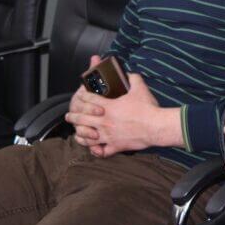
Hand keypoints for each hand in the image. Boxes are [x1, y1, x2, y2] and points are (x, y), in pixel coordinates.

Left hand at [66, 60, 181, 157]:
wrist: (156, 126)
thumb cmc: (148, 108)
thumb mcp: (140, 88)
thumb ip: (132, 78)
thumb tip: (128, 73)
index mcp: (109, 107)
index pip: (89, 100)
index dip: (82, 96)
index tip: (79, 95)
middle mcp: (104, 122)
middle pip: (82, 119)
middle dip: (73, 116)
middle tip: (69, 116)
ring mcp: (108, 135)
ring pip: (87, 137)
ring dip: (80, 134)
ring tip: (76, 133)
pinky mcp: (115, 146)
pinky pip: (101, 151)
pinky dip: (96, 151)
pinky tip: (94, 149)